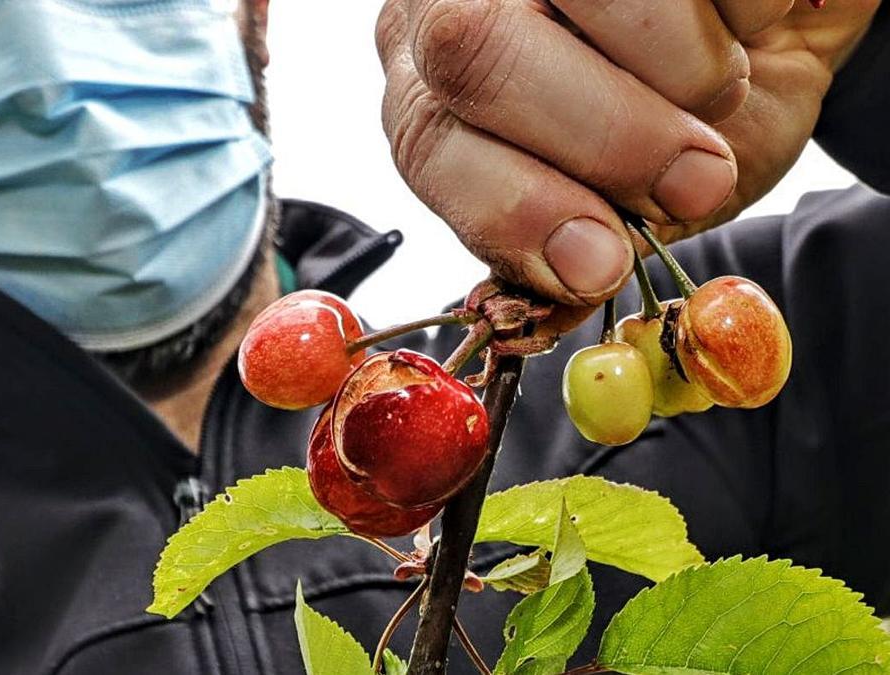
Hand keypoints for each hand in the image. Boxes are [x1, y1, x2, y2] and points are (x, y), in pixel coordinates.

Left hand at [377, 0, 879, 311]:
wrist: (772, 45)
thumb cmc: (683, 131)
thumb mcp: (623, 211)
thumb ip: (565, 261)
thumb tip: (525, 326)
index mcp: (431, 88)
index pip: (429, 139)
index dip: (511, 206)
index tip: (598, 262)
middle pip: (473, 50)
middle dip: (603, 136)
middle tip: (692, 179)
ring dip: (689, 73)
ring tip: (719, 90)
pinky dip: (747, 11)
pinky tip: (737, 20)